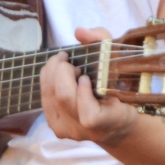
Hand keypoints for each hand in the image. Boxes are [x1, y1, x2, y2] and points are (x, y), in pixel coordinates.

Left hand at [39, 28, 139, 149]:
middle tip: (67, 59)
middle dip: (61, 70)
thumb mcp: (118, 60)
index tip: (86, 76)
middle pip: (63, 97)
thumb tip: (80, 32)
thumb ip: (102, 41)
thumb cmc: (119, 88)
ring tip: (63, 65)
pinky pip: (45, 101)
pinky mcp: (57, 129)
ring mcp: (70, 132)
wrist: (115, 124)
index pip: (89, 115)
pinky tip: (58, 77)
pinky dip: (48, 83)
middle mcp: (87, 130)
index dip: (83, 91)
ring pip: (50, 97)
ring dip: (52, 73)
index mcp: (109, 119)